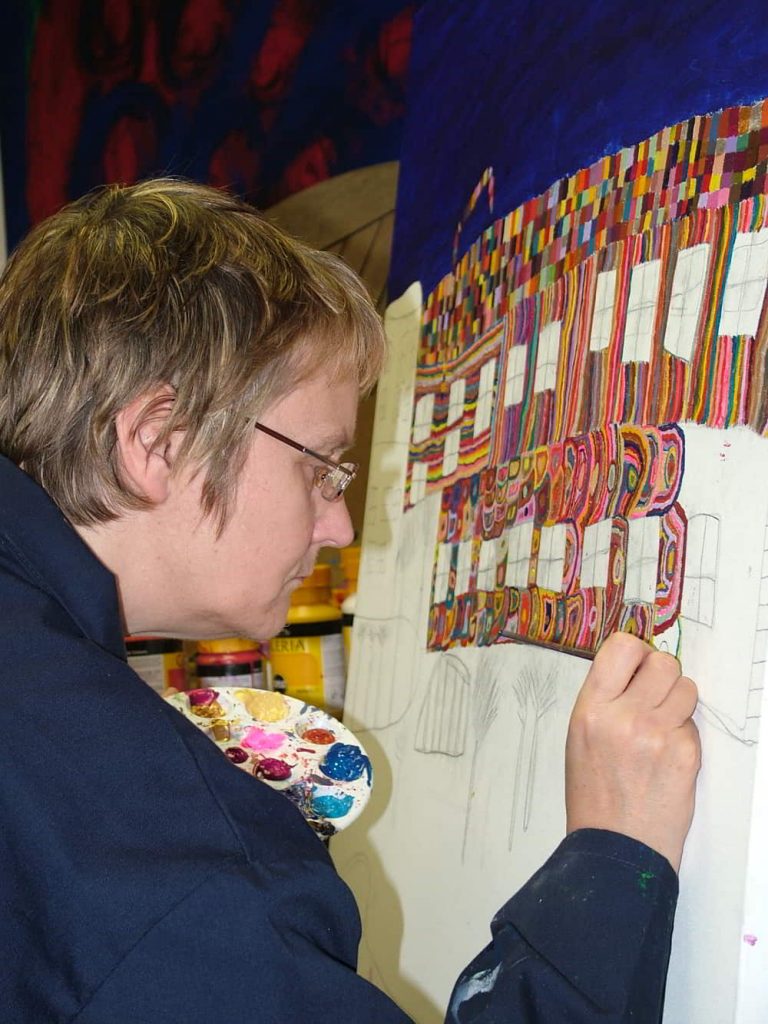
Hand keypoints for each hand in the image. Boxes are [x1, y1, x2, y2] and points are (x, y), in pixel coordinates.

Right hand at [565, 632, 700, 872]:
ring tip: (661, 728)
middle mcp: (624, 716)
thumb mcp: (580, 737)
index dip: (637, 652)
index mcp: (591, 709)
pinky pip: (693, 724)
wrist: (615, 846)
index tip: (638, 666)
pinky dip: (684, 735)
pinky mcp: (686, 754)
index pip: (622, 647)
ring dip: (678, 703)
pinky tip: (667, 758)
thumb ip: (606, 699)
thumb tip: (636, 669)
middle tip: (654, 700)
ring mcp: (658, 734)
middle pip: (663, 663)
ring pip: (687, 688)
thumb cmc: (593, 793)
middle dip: (662, 678)